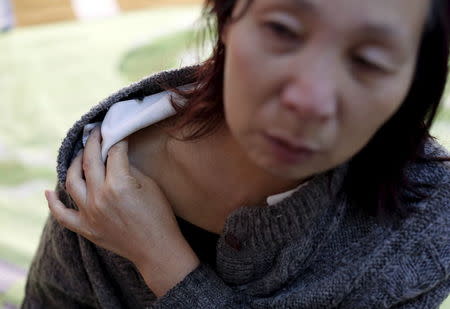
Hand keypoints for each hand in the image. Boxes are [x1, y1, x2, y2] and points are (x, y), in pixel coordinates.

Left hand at [45, 127, 198, 295]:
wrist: (157, 249)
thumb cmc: (160, 216)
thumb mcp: (150, 186)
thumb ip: (129, 169)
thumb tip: (115, 156)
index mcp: (119, 184)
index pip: (113, 153)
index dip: (117, 140)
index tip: (117, 133)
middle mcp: (99, 197)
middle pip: (89, 161)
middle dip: (92, 142)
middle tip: (95, 133)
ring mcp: (89, 213)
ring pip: (71, 181)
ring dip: (74, 164)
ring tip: (80, 156)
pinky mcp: (85, 228)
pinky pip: (61, 215)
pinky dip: (53, 203)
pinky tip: (49, 192)